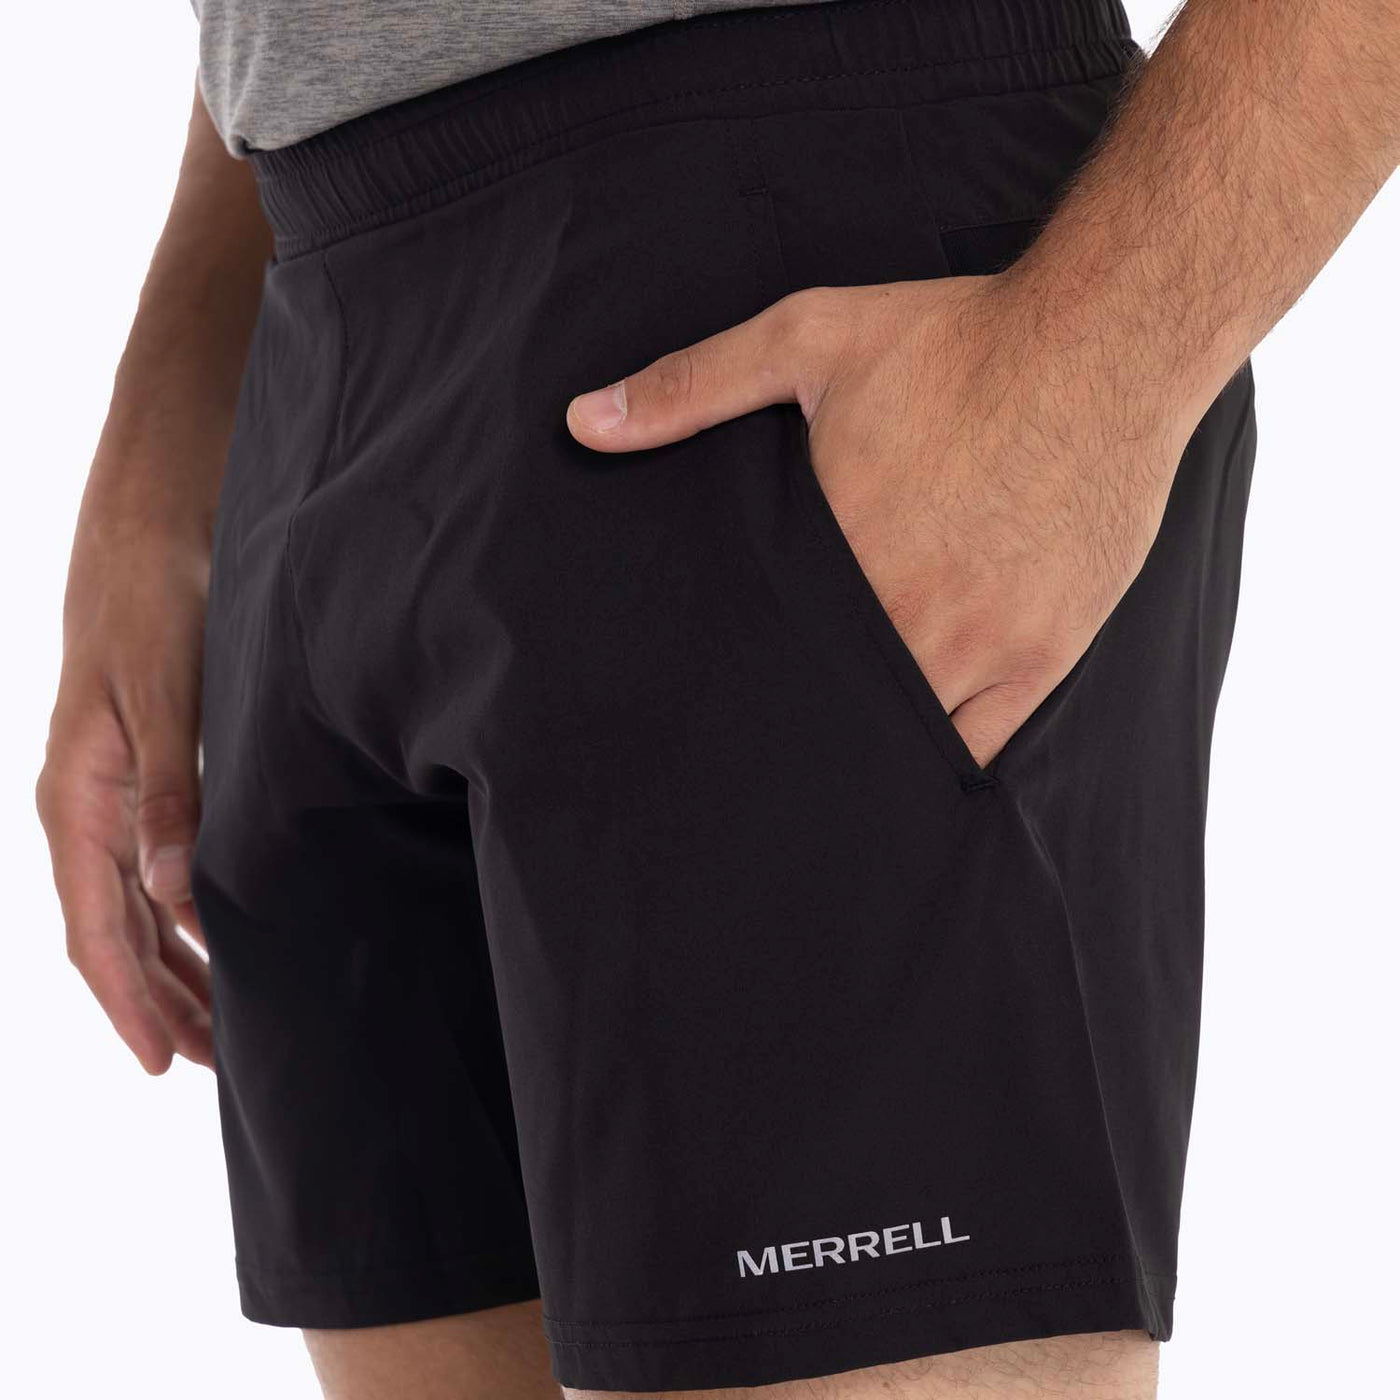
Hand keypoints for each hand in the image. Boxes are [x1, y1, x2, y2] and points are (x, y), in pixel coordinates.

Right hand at [36, 506, 212, 1072]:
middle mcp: (86, 804)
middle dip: (160, 1001)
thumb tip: (172, 893)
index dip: (130, 1000)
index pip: (94, 927)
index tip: (166, 1064)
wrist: (153, 519)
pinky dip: (185, 909)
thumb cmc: (153, 595)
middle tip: (216, 1066)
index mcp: (77, 797)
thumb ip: (169, 791)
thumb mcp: (166, 693)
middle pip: (115, 931)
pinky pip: (155, 863)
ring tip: (220, 1022)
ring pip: (135, 904)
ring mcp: (111, 787)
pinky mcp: (145, 766)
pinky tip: (218, 933)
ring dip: (174, 964)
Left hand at [567, 274, 1189, 766]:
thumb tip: (582, 422)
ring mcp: (981, 643)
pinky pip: (979, 745)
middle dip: (790, 725)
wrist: (1103, 340)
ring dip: (857, 749)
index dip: (735, 686)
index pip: (763, 653)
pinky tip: (901, 776)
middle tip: (750, 759)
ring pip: (896, 736)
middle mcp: (907, 613)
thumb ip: (691, 385)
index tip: (708, 703)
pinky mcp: (1043, 653)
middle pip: (826, 704)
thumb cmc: (956, 337)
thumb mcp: (808, 337)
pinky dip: (937, 764)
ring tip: (815, 780)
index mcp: (840, 550)